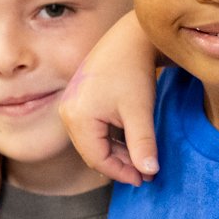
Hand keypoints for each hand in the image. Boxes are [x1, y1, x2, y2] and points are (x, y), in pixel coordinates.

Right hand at [61, 10, 161, 184]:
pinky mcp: (80, 100)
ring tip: (142, 161)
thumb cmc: (134, 71)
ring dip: (117, 153)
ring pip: (94, 142)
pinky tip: (132, 144)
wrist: (130, 38)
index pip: (97, 159)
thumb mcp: (140, 111)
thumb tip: (150, 173)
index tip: (145, 180)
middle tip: (146, 174)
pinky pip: (94, 129)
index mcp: (77, 117)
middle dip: (120, 165)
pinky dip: (113, 139)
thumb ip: (143, 144)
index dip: (121, 173)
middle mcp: (68, 112)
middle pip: (93, 152)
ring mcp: (71, 105)